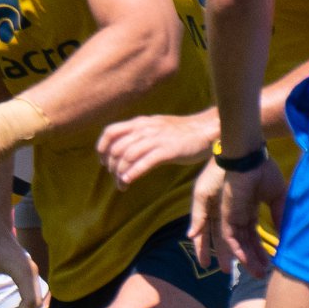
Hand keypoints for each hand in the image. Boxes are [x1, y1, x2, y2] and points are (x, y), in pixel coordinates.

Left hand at [97, 113, 215, 187]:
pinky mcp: (168, 150)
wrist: (206, 130)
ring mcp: (157, 139)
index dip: (102, 148)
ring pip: (128, 156)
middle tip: (115, 176)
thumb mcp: (155, 127)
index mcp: (140, 123)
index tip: (103, 162)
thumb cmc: (180, 132)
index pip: (111, 132)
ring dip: (120, 173)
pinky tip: (127, 182)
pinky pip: (145, 163)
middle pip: (117, 148)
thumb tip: (123, 150)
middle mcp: (145, 129)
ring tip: (121, 184)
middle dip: (111, 165)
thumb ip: (139, 135)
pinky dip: (133, 173)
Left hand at [189, 156, 284, 275]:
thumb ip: (279, 214)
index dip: (261, 251)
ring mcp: (230, 216)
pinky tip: (245, 260)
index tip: (270, 264)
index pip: (253, 236)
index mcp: (248, 211)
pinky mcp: (226, 214)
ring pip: (236, 244)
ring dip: (245, 259)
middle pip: (244, 244)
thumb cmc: (263, 171)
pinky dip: (237, 248)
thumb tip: (287, 232)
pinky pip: (230, 236)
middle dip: (253, 260)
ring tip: (256, 273)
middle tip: (261, 275)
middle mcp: (237, 216)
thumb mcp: (276, 197)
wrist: (250, 158)